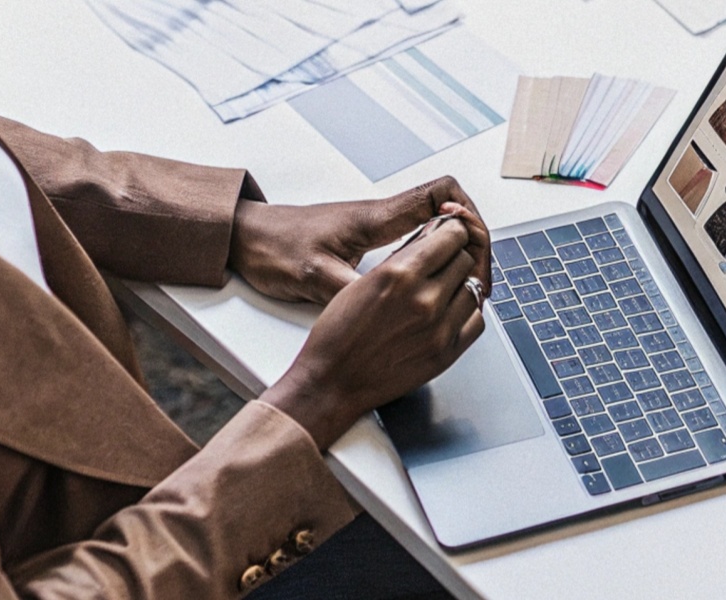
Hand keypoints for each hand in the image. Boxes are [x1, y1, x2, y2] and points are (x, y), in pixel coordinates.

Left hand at [229, 176, 492, 303]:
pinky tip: (438, 288)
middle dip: (476, 243)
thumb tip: (384, 310)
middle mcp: (384, 217)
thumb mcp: (312, 276)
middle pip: (452, 213)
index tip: (473, 248)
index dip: (469, 215)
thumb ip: (350, 290)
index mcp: (377, 217)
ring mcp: (379, 229)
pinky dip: (439, 262)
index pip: (442, 193)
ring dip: (461, 253)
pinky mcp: (371, 244)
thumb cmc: (274, 249)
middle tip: (480, 281)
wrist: (245, 239)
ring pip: (439, 230)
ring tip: (469, 288)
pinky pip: (420, 244)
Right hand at [261, 217, 487, 445]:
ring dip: (460, 286)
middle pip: (465, 260)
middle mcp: (425, 299)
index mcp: (400, 274)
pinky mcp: (447, 353)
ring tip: (441, 292)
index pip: (452, 236)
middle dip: (454, 258)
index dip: (451, 233)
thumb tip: (431, 238)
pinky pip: (476, 321)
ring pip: (473, 289)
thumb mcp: (364, 281)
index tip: (448, 236)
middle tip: (440, 266)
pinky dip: (466, 314)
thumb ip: (402, 258)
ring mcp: (440, 328)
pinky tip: (448, 315)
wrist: (333, 381)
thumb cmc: (339, 334)